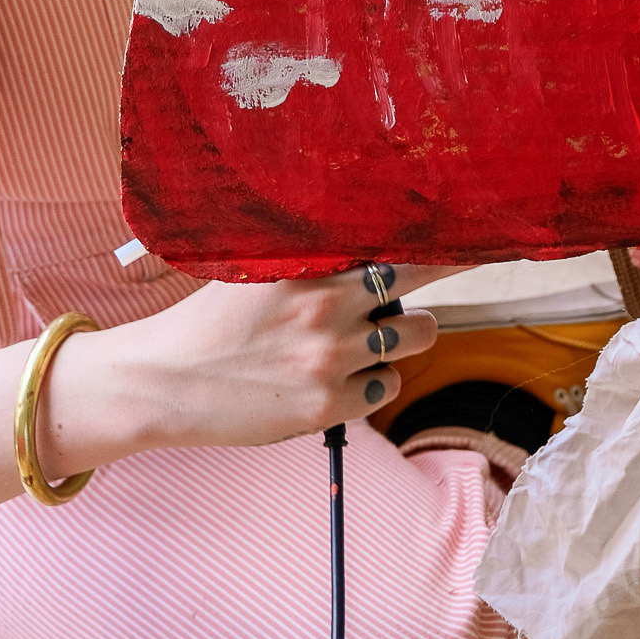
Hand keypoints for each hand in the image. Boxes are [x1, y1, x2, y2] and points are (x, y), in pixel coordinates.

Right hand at [52, 264, 441, 467]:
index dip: (439, 242)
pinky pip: (384, 387)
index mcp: (312, 265)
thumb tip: (365, 236)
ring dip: (401, 336)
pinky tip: (340, 375)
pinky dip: (373, 381)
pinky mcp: (327, 406)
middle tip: (417, 288)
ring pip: (413, 339)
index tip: (472, 232)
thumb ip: (310, 252)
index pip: (396, 245)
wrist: (167, 382)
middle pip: (416, 291)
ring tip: (368, 337)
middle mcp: (329, 307)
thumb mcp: (256, 266)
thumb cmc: (210, 319)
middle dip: (421, 291)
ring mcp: (332, 359)